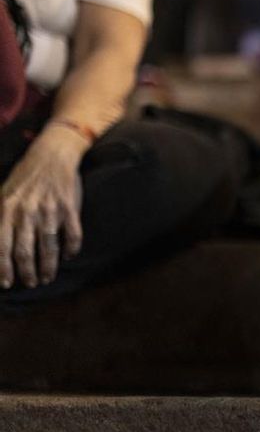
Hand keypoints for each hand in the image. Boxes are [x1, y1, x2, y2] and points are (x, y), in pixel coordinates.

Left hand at [0, 125, 86, 288]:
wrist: (52, 155)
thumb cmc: (25, 176)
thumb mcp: (3, 194)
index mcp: (7, 209)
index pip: (2, 246)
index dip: (3, 268)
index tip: (6, 283)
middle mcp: (27, 212)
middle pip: (25, 251)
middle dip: (27, 273)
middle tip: (30, 283)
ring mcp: (50, 211)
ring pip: (49, 247)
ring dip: (48, 267)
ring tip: (47, 277)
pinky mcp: (70, 208)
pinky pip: (73, 235)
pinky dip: (71, 249)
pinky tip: (68, 255)